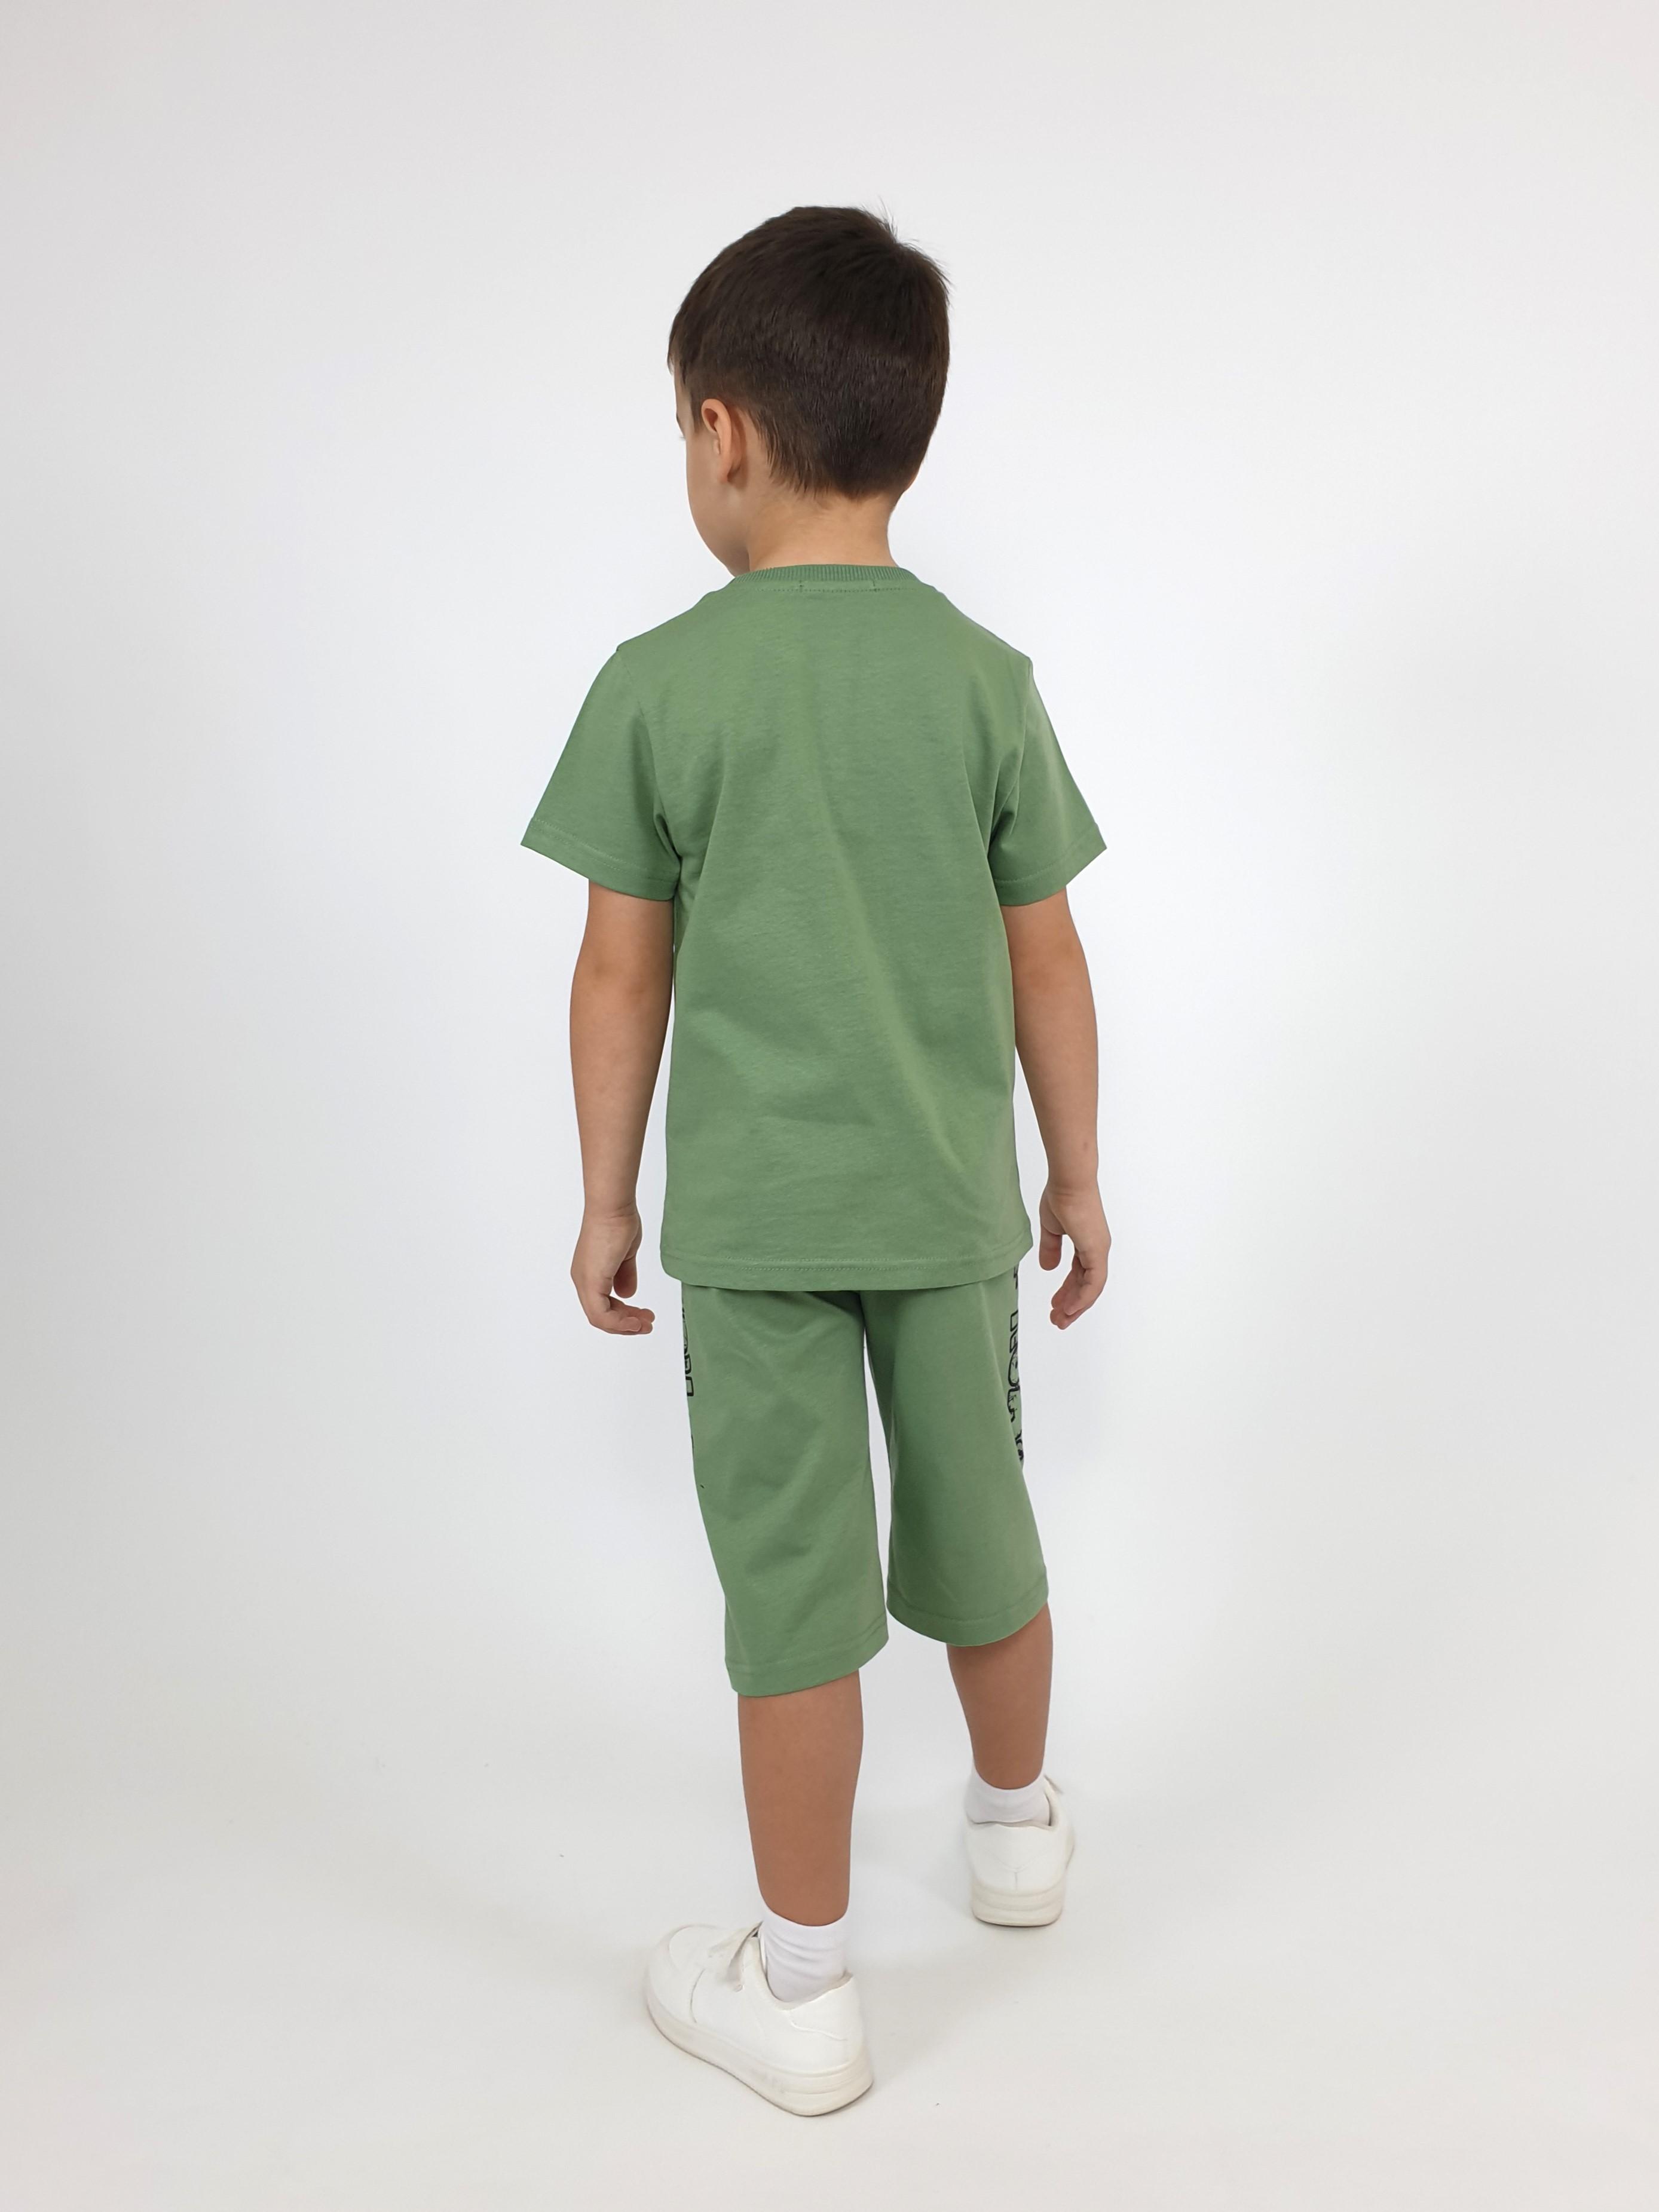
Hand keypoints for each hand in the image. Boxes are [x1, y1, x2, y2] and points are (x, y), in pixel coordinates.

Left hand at [571, 1205, 655, 1334]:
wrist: (613, 1207)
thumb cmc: (618, 1222)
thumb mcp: (625, 1255)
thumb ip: (625, 1275)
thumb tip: (626, 1294)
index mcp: (589, 1273)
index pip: (602, 1305)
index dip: (623, 1315)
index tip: (642, 1315)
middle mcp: (582, 1279)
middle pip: (601, 1316)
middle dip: (625, 1324)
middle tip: (646, 1324)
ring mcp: (584, 1281)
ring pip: (600, 1318)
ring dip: (625, 1325)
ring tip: (645, 1324)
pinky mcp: (591, 1282)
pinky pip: (601, 1314)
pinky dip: (619, 1322)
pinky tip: (635, 1321)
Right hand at [1038, 1182, 1109, 1328]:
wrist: (1068, 1182)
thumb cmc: (1060, 1197)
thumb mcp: (1051, 1229)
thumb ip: (1050, 1249)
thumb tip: (1047, 1268)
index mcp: (1087, 1243)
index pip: (1079, 1275)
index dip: (1068, 1292)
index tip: (1055, 1305)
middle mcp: (1096, 1249)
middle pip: (1086, 1286)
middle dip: (1071, 1304)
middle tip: (1057, 1320)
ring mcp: (1098, 1251)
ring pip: (1091, 1288)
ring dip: (1076, 1306)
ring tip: (1060, 1320)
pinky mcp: (1096, 1251)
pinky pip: (1093, 1283)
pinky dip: (1082, 1298)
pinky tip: (1070, 1309)